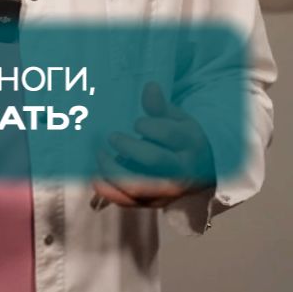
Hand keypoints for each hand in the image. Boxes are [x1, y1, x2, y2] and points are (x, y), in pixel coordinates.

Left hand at [92, 81, 216, 209]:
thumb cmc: (180, 138)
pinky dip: (108, 190)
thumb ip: (160, 106)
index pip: (170, 134)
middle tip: (113, 136)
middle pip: (155, 160)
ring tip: (100, 154)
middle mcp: (181, 171)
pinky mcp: (150, 204)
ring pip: (138, 186)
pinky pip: (127, 202)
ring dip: (113, 170)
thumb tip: (149, 87)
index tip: (137, 122)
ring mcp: (166, 192)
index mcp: (190, 144)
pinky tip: (96, 176)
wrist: (197, 171)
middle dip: (129, 146)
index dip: (150, 126)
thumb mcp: (177, 118)